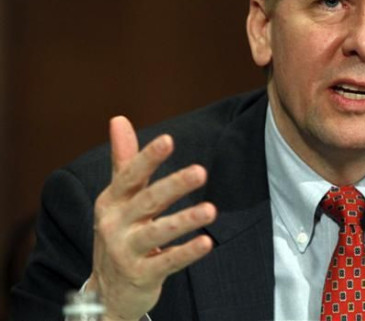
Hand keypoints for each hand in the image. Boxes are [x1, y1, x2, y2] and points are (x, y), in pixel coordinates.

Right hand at [87, 116, 216, 320]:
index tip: (168, 139)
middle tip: (201, 171)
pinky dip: (186, 253)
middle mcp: (115, 224)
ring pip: (158, 232)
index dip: (148, 157)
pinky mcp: (141, 275)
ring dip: (185, 220)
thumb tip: (119, 119)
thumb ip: (124, 161)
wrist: (107, 290)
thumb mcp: (118, 198)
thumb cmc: (119, 232)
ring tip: (211, 210)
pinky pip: (167, 262)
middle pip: (148, 201)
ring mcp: (126, 251)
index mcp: (112, 201)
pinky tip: (207, 243)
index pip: (131, 175)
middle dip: (174, 185)